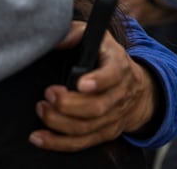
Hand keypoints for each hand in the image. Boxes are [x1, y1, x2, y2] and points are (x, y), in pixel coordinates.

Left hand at [28, 22, 155, 150]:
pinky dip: (58, 142)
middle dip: (69, 104)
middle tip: (49, 94)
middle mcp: (119, 95)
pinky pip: (81, 142)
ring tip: (42, 109)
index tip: (81, 83)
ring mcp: (112, 117)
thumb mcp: (97, 38)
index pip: (113, 75)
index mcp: (118, 67)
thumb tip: (56, 39)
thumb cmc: (107, 57)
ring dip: (60, 122)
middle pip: (97, 107)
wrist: (137, 88)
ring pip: (88, 127)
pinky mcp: (104, 133)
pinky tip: (39, 137)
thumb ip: (76, 33)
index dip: (99, 80)